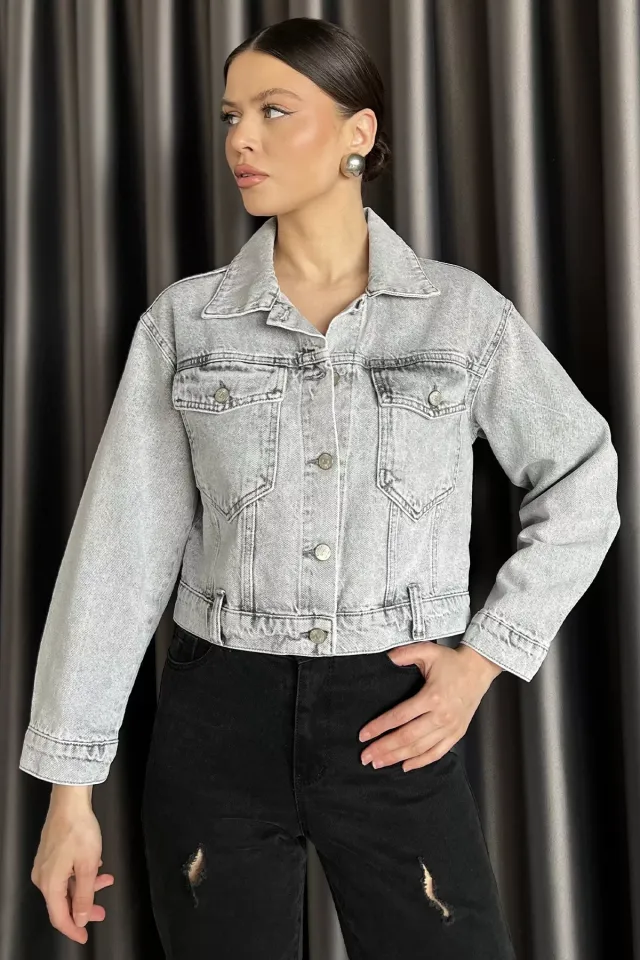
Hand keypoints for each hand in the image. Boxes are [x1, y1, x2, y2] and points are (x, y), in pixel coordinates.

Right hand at [30, 801, 113, 942]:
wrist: (70, 802)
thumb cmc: (79, 831)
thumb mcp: (88, 867)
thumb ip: (84, 896)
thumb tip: (79, 919)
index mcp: (49, 884)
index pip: (59, 917)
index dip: (73, 929)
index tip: (85, 937)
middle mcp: (43, 877)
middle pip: (63, 902)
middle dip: (84, 907)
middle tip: (101, 911)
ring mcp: (45, 865)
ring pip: (66, 886)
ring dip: (86, 887)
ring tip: (106, 881)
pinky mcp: (50, 854)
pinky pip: (65, 873)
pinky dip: (81, 874)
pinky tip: (96, 867)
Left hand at [358, 641, 501, 771]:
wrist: (479, 669)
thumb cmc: (452, 661)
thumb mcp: (428, 650)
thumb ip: (405, 653)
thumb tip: (386, 658)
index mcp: (432, 697)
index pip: (400, 716)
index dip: (379, 727)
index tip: (363, 735)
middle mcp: (441, 716)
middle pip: (407, 737)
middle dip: (384, 748)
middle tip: (365, 756)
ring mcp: (450, 727)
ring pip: (420, 748)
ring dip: (397, 758)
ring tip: (379, 763)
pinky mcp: (457, 734)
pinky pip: (437, 752)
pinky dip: (421, 762)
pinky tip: (405, 766)